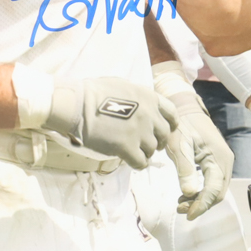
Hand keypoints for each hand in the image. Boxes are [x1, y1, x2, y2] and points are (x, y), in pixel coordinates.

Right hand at [43, 77, 177, 168]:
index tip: (169, 130)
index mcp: (149, 97)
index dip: (171, 123)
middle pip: (164, 134)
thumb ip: (138, 98)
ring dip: (146, 152)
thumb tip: (141, 106)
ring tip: (136, 153)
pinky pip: (141, 162)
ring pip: (152, 149)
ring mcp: (140, 131)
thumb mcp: (124, 86)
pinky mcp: (127, 147)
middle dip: (159, 141)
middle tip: (152, 146)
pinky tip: (132, 162)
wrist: (79, 104)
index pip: (171, 112)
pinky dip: (138, 164)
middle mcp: (149, 114)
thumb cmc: (94, 92)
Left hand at [165, 91, 233, 218]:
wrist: (186, 110)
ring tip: (180, 203)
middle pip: (218, 193)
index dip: (202, 205)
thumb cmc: (182, 125)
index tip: (187, 215)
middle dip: (200, 204)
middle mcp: (225, 162)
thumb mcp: (179, 145)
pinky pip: (213, 183)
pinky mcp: (217, 162)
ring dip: (200, 200)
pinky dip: (201, 192)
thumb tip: (189, 193)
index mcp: (218, 157)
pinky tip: (186, 194)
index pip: (214, 189)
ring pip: (216, 190)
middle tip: (180, 209)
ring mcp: (223, 162)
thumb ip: (184, 168)